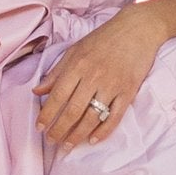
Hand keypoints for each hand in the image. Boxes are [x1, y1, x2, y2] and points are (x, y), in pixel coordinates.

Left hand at [36, 4, 164, 150]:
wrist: (138, 28)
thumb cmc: (103, 38)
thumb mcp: (76, 50)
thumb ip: (56, 71)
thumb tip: (37, 91)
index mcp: (78, 64)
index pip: (58, 95)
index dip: (47, 114)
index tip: (40, 127)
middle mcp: (94, 76)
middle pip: (73, 110)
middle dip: (59, 130)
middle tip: (52, 141)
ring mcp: (112, 85)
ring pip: (92, 117)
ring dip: (77, 135)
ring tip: (68, 145)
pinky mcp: (128, 91)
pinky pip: (115, 117)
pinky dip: (103, 131)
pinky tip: (92, 140)